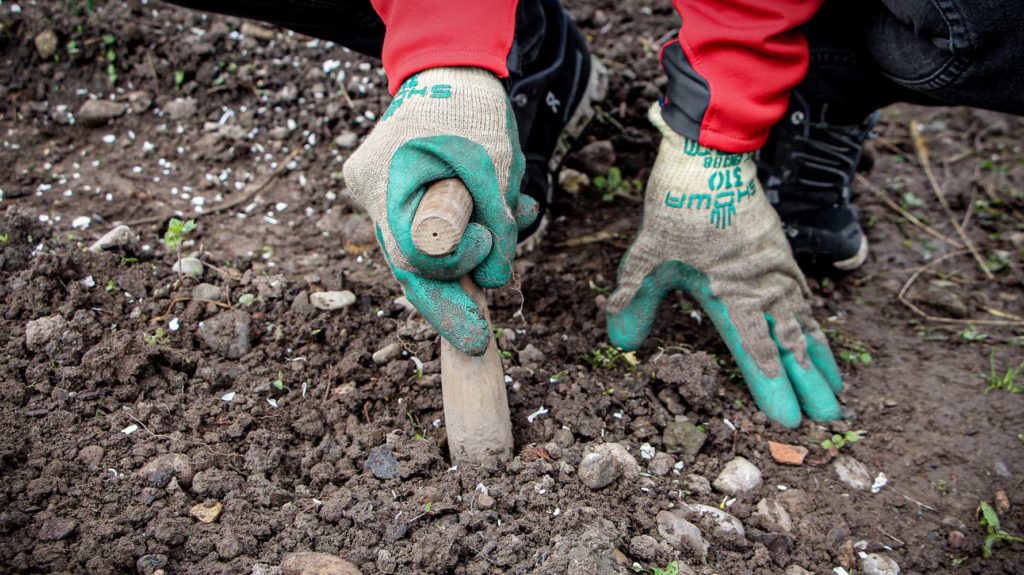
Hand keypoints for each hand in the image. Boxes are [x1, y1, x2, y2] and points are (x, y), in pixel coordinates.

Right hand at [344, 68, 536, 354]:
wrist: (449, 66)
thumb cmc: (470, 107)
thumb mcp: (496, 166)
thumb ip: (495, 227)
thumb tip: (494, 280)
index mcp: (388, 180)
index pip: (413, 261)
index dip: (446, 300)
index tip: (477, 333)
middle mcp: (372, 192)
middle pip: (412, 264)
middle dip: (455, 290)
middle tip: (477, 333)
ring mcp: (380, 192)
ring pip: (426, 246)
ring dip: (474, 247)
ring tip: (518, 218)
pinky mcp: (398, 191)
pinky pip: (431, 225)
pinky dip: (467, 226)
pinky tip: (505, 210)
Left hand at [606, 103, 843, 427]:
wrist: (709, 154)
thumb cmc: (677, 204)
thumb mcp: (647, 255)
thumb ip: (634, 300)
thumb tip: (621, 344)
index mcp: (730, 290)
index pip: (755, 348)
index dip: (771, 386)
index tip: (788, 418)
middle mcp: (761, 284)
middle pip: (790, 342)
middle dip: (809, 381)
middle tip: (830, 416)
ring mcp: (775, 267)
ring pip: (802, 320)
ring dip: (818, 356)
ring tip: (837, 386)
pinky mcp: (778, 252)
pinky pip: (801, 296)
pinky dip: (812, 321)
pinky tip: (815, 333)